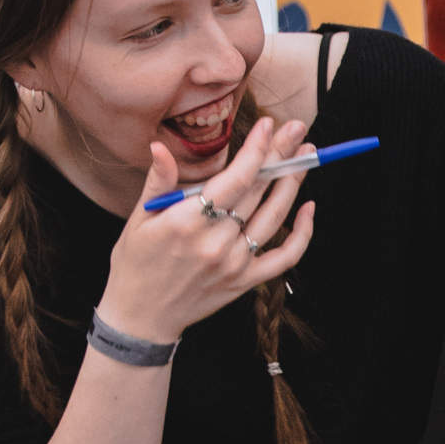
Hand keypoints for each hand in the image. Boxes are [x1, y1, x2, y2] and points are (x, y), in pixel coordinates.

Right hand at [98, 115, 314, 345]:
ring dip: (293, 183)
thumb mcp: (138, 220)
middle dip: (281, 155)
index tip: (269, 126)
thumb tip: (159, 147)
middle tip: (295, 129)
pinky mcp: (245, 281)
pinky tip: (309, 208)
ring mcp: (234, 263)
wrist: (141, 317)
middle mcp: (215, 242)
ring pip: (275, 217)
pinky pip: (284, 257)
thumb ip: (157, 181)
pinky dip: (302, 234)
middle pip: (258, 191)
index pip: (234, 178)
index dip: (256, 149)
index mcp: (187, 222)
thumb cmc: (136, 265)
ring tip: (304, 156)